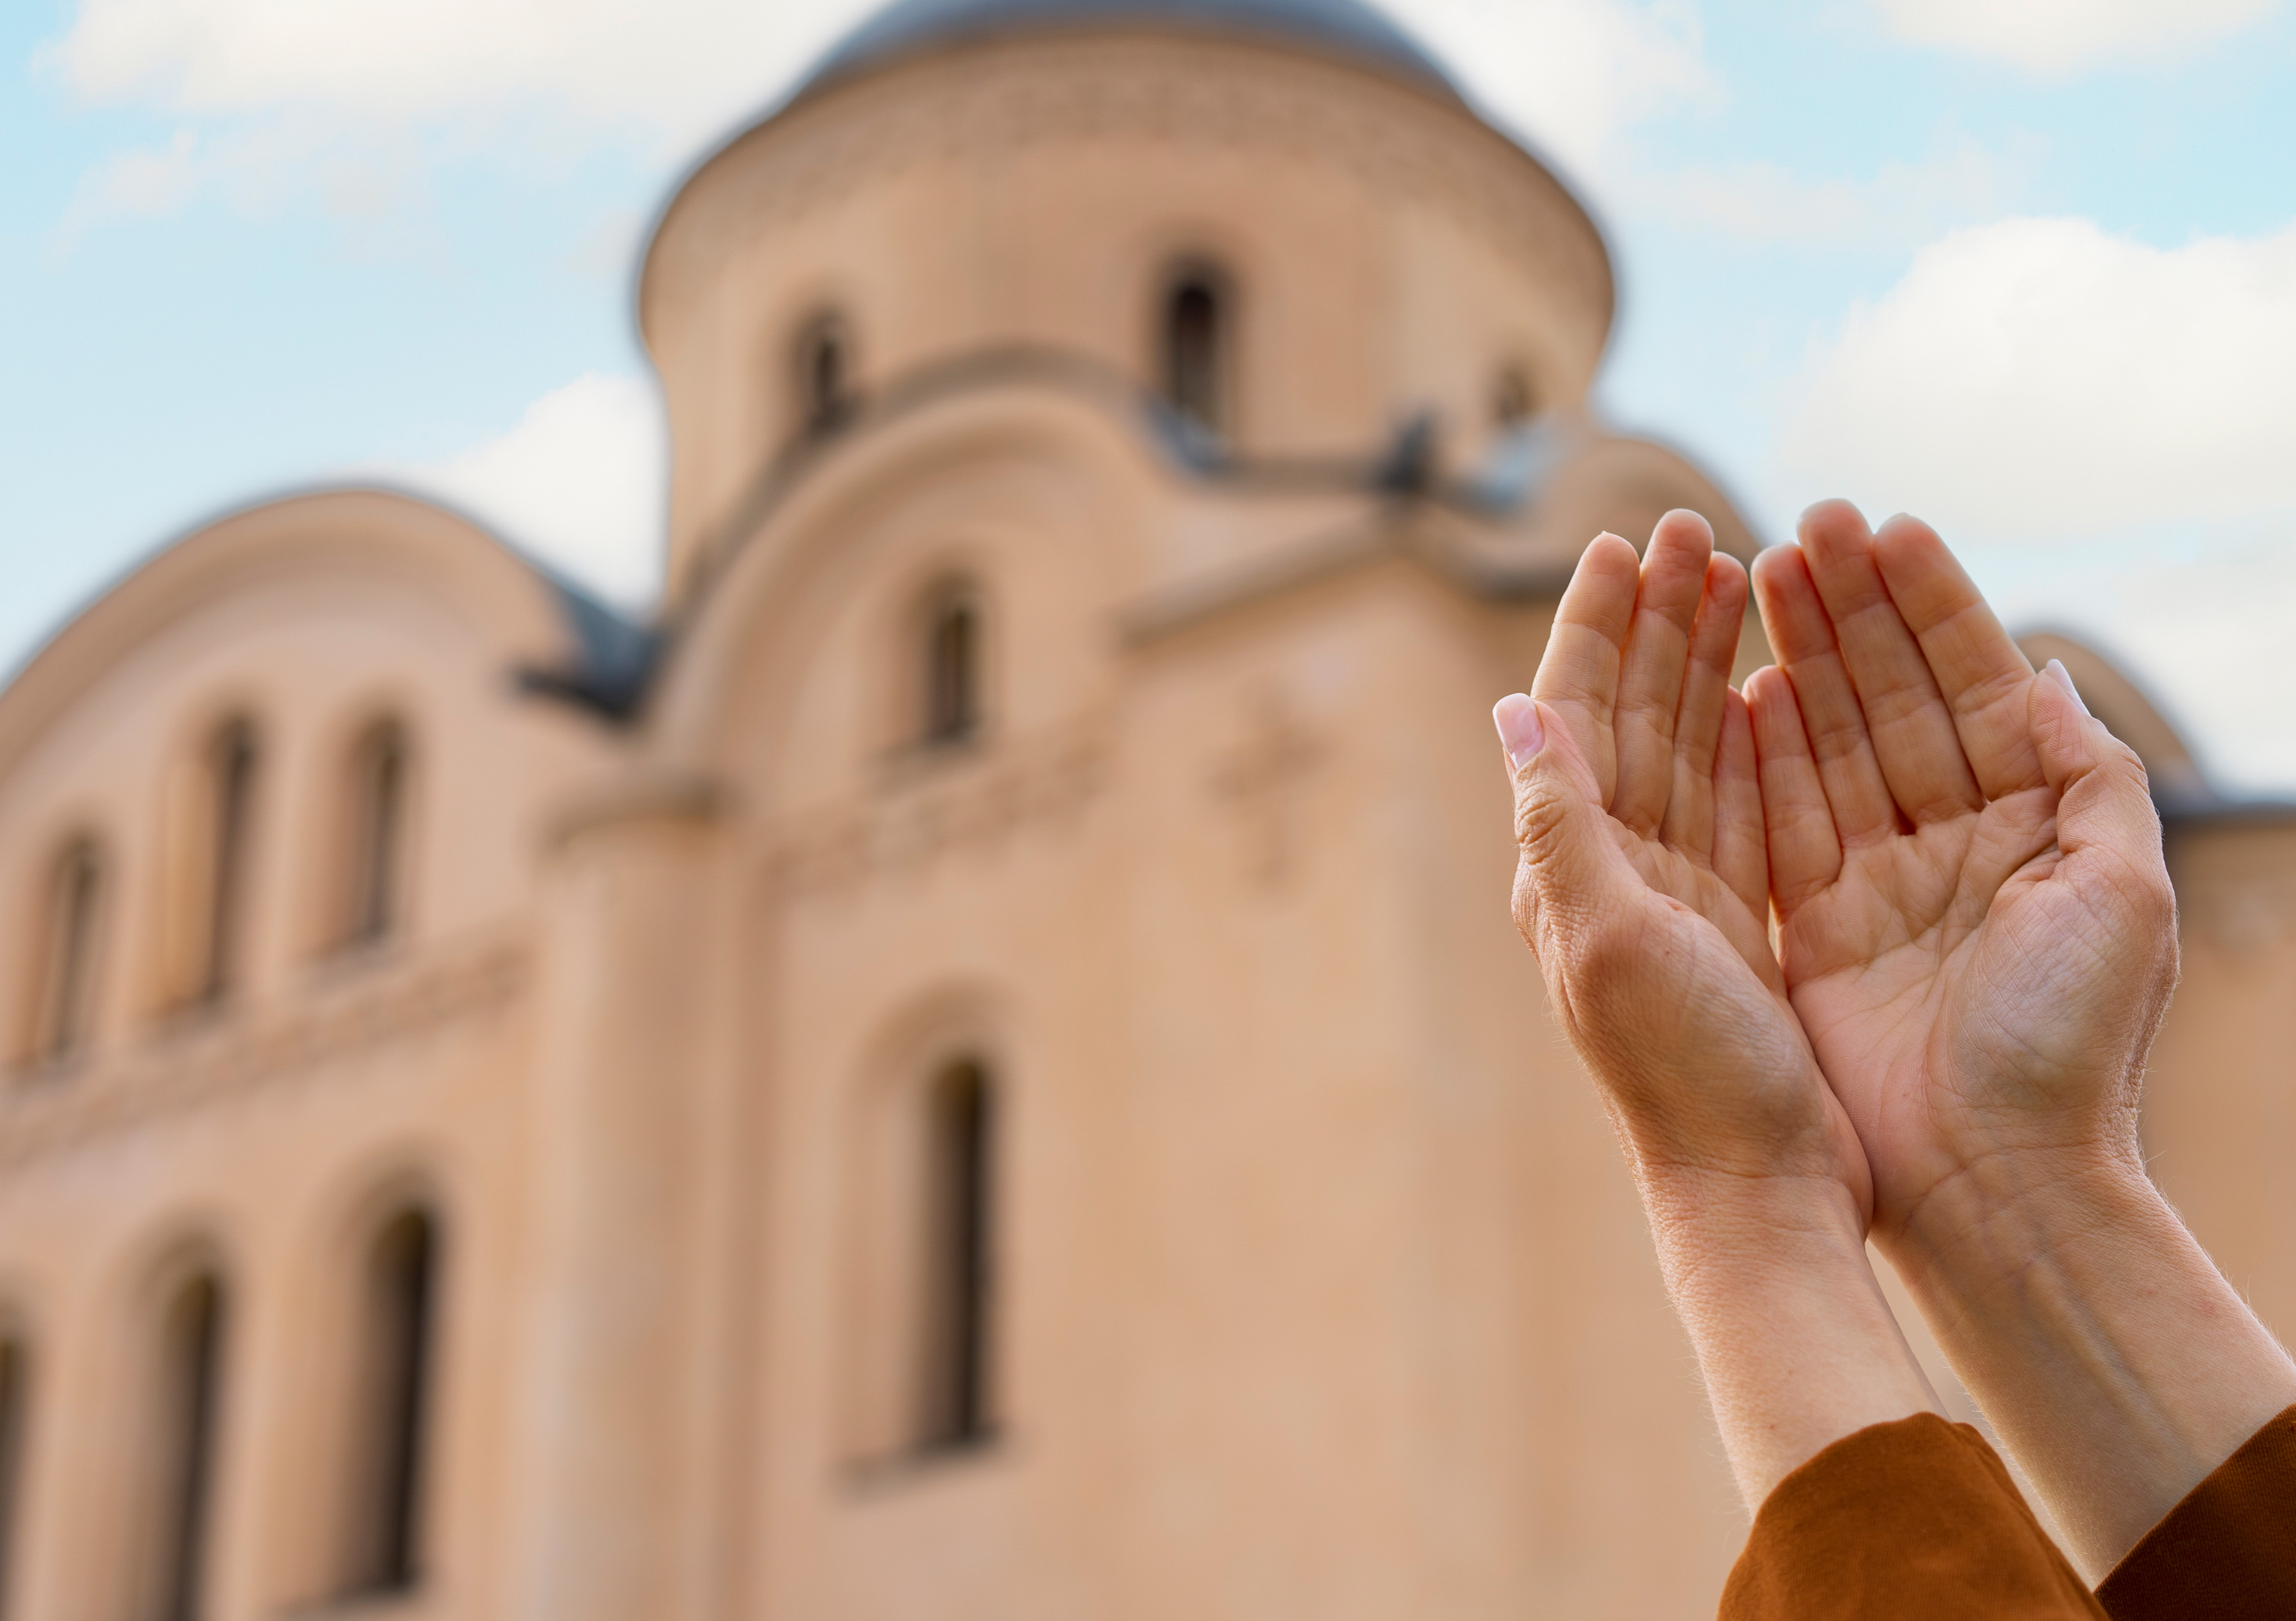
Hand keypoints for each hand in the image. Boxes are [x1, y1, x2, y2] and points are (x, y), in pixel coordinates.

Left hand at [1502, 514, 1863, 1195]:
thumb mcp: (1609, 938)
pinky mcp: (1732, 917)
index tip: (1621, 541)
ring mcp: (1673, 891)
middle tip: (1688, 528)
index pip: (1573, 712)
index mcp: (1568, 864)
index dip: (1595, 624)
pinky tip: (1766, 685)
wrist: (1753, 1183)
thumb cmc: (1683, 1074)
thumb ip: (1560, 822)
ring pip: (1685, 744)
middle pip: (1630, 712)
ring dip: (1700, 661)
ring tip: (1731, 575)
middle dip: (1654, 620)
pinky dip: (1748, 737)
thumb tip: (1512, 708)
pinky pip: (1737, 800)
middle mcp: (1610, 869)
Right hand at [1743, 501, 2171, 1245]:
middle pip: (1890, 697)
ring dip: (1800, 654)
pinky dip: (1761, 749)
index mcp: (2031, 825)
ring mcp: (1877, 882)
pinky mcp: (1813, 928)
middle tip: (1807, 523)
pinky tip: (1741, 683)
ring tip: (1760, 570)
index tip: (1886, 526)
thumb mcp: (2122, 892)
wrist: (1994, 1178)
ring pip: (1828, 741)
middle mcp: (1951, 842)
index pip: (1970, 684)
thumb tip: (2041, 674)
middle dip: (1850, 607)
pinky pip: (1780, 818)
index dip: (1930, 603)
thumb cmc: (2069, 1044)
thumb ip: (2088, 774)